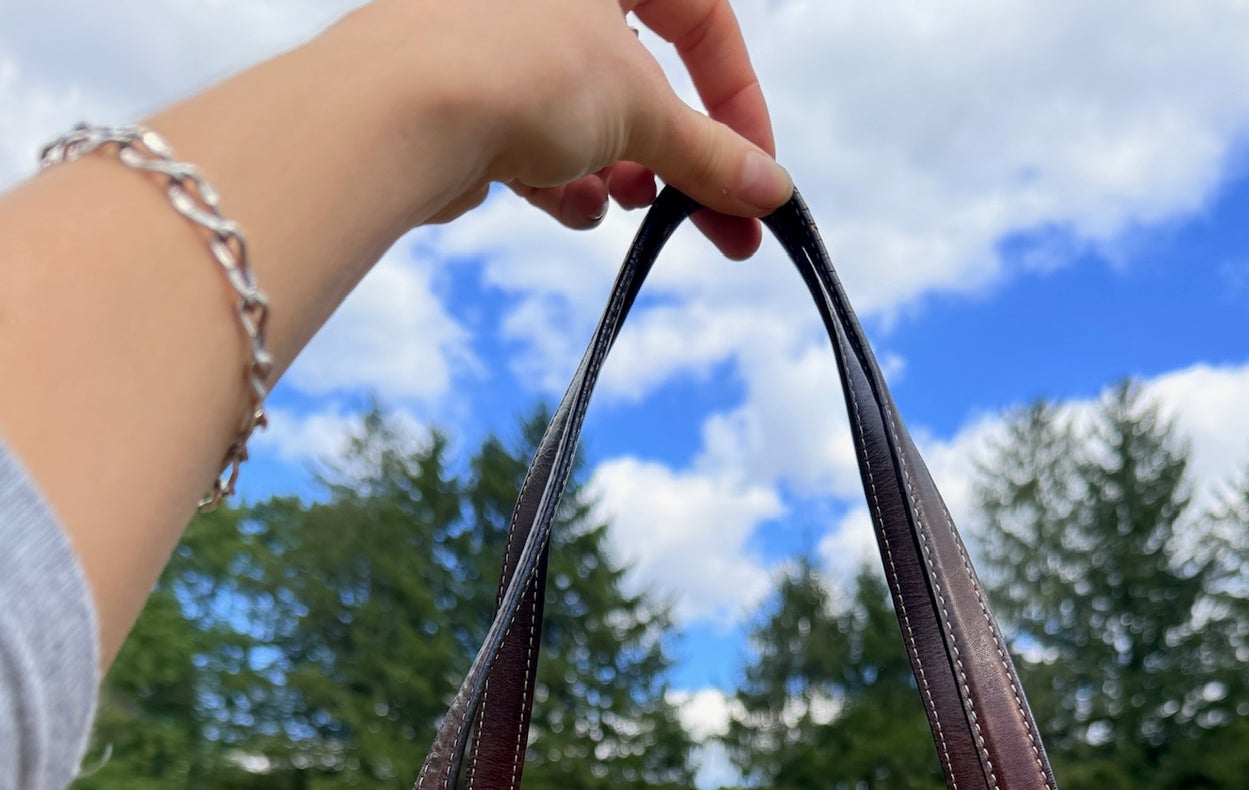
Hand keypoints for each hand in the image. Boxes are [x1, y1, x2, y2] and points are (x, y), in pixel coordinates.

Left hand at [371, 0, 790, 258]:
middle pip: (644, 73)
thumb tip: (770, 192)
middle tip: (722, 227)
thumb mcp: (641, 111)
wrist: (395, 109)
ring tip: (630, 205)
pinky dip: (564, 179)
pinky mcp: (466, 94)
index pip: (702, 14)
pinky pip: (535, 139)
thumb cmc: (517, 66)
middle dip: (683, 156)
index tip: (757, 171)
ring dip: (622, 170)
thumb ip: (710, 154)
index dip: (738, 97)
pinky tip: (573, 208)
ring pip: (589, 112)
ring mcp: (503, 38)